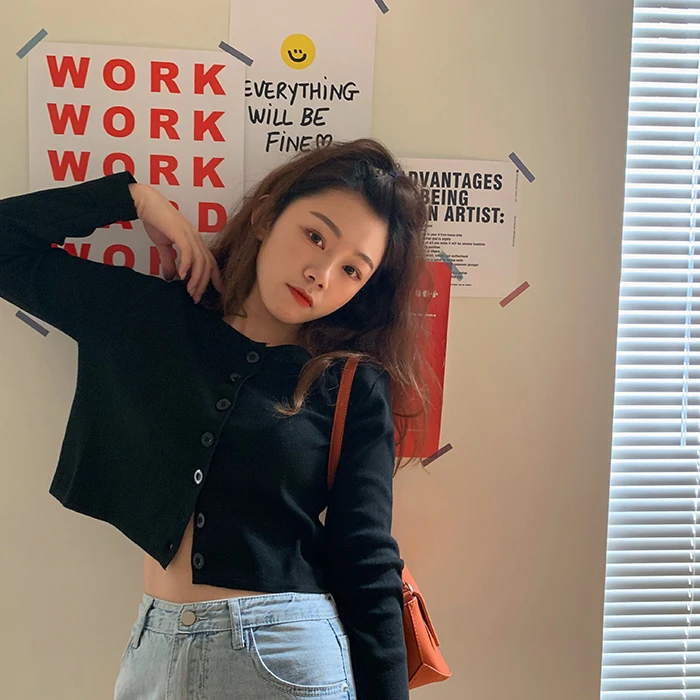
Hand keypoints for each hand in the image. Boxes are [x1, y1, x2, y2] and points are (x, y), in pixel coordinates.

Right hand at [128, 183, 224, 302]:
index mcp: (195, 241)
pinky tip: (182, 276)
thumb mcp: (164, 245)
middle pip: (207, 265)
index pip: (211, 261)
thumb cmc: (156, 221)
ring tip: (190, 292)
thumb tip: (172, 278)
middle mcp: (196, 238)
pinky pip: (188, 252)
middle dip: (203, 284)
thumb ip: (169, 261)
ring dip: (196, 279)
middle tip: (196, 298)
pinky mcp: (180, 232)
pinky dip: (187, 265)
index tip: (218, 292)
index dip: (216, 277)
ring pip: (200, 261)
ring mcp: (190, 235)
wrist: (145, 202)